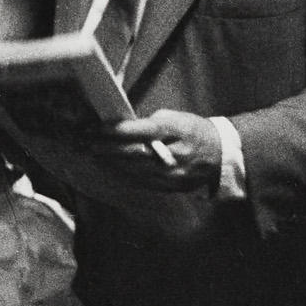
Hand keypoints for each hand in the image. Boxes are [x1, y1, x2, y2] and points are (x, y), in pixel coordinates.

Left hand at [88, 110, 222, 193]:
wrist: (220, 154)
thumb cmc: (194, 130)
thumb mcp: (175, 118)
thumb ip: (149, 124)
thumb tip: (122, 128)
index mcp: (176, 131)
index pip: (141, 132)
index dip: (115, 131)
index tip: (95, 129)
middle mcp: (174, 155)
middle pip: (134, 153)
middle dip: (106, 148)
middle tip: (85, 142)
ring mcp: (173, 175)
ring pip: (135, 170)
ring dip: (110, 162)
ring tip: (92, 153)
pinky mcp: (171, 187)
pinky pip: (142, 180)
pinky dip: (124, 172)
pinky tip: (110, 166)